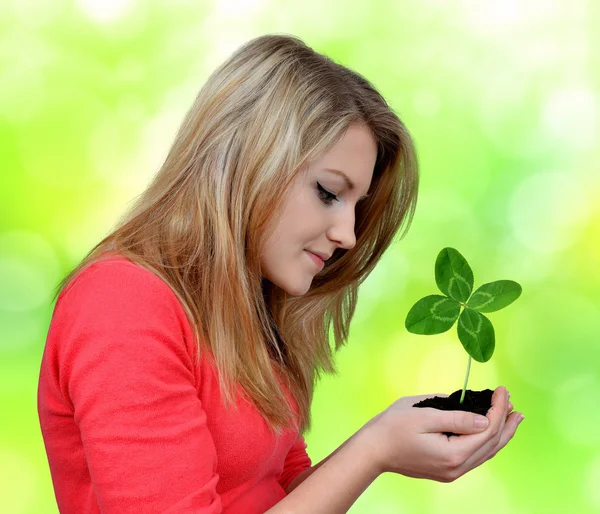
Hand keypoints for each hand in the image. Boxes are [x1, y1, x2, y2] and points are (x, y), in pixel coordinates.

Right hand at [365, 386, 521, 482]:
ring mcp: (451, 472)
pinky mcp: (446, 470)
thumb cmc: (393, 427)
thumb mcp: (424, 415)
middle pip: (492, 444)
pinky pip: (475, 456)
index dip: (498, 409)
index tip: (502, 390)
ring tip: (512, 418)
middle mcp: (456, 468)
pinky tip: (489, 432)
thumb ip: (457, 418)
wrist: (373, 450)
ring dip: (500, 434)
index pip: (487, 430)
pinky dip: (487, 441)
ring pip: (486, 453)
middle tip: (515, 404)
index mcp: (453, 454)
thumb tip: (485, 420)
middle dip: (506, 422)